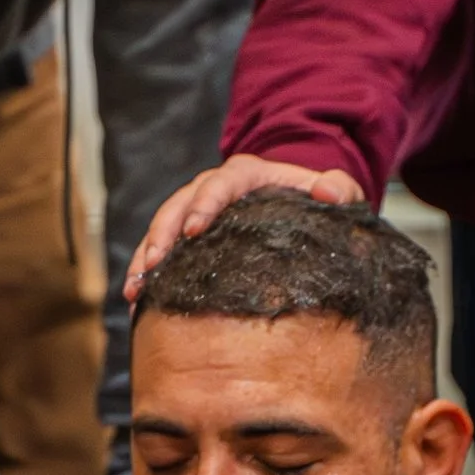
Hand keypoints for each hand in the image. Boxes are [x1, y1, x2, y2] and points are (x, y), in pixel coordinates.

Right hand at [124, 155, 366, 300]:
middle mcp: (212, 188)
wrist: (295, 206)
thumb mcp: (336, 191)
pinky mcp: (186, 234)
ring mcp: (195, 209)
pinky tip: (135, 299)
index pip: (220, 185)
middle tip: (154, 263)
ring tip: (136, 287)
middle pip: (179, 205)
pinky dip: (145, 271)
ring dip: (146, 255)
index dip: (204, 205)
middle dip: (163, 233)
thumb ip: (339, 187)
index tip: (194, 230)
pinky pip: (158, 248)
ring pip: (162, 226)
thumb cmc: (315, 201)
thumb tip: (328, 190)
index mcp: (245, 175)